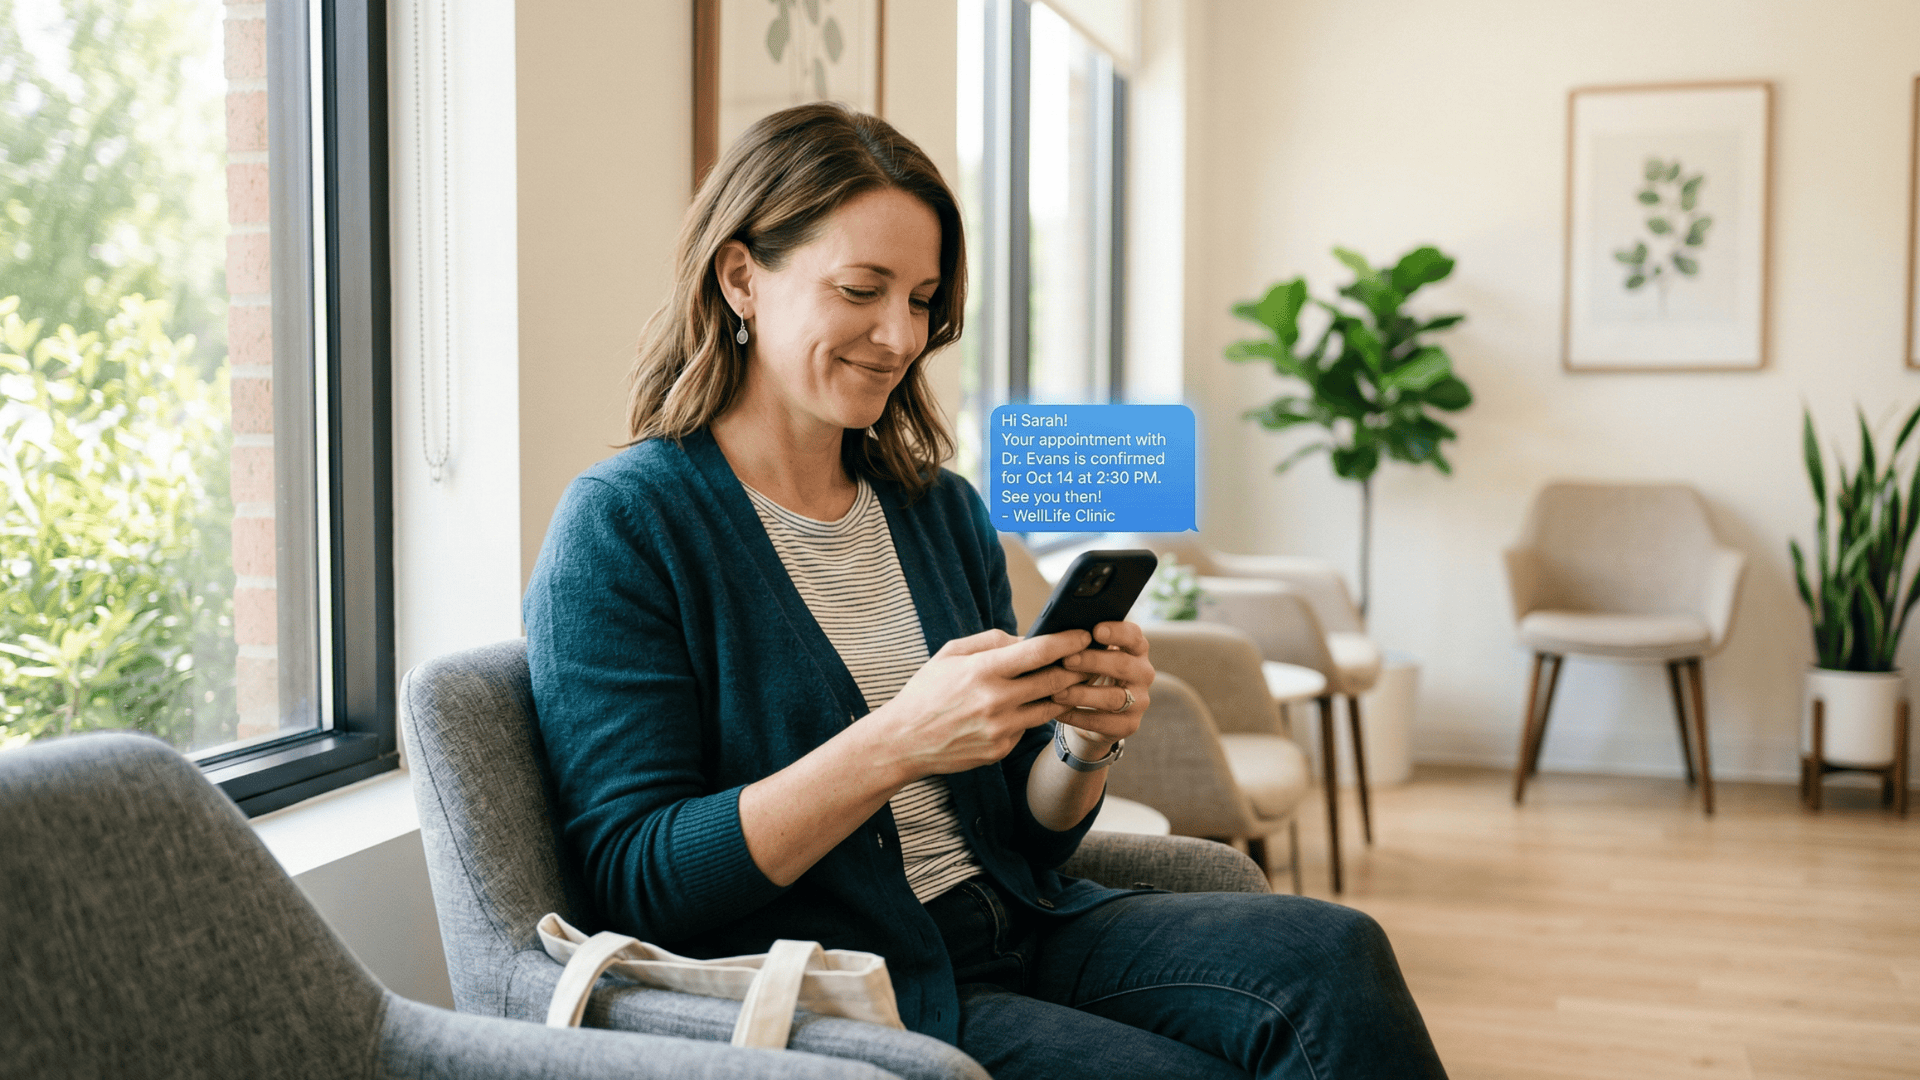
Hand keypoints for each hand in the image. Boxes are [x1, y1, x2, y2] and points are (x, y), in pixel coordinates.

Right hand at [863, 628, 1092, 779]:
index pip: (1039, 651)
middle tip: (1090, 658)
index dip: (1068, 641)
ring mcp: (1000, 728)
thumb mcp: (950, 653)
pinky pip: (1028, 727)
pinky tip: (1030, 706)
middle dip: (1077, 667)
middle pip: (1055, 680)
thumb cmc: (926, 692)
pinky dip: (1032, 715)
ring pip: (1049, 707)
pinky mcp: (1000, 749)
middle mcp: (996, 700)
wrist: (902, 741)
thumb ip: (991, 640)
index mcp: (983, 670)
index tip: (1085, 634)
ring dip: (1064, 693)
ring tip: (1071, 681)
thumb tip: (1027, 638)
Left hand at [1048, 621, 1153, 753]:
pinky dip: (1078, 716)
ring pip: (1114, 698)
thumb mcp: (1092, 653)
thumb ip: (1085, 642)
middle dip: (1093, 662)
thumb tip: (1059, 632)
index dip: (1117, 632)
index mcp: (1136, 649)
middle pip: (1123, 665)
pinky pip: (1103, 722)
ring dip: (1083, 694)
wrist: (1098, 710)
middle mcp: (1143, 673)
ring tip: (1057, 692)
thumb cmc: (1091, 671)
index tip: (1095, 630)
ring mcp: (1140, 701)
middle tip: (1067, 660)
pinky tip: (1058, 712)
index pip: (1134, 636)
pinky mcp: (1130, 725)